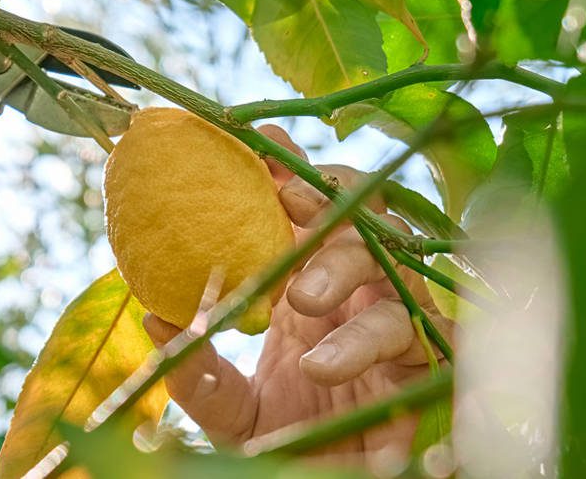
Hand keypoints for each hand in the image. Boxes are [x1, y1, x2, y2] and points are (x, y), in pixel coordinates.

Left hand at [143, 125, 450, 466]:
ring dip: (348, 280)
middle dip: (328, 204)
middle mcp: (361, 297)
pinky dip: (376, 349)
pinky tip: (323, 369)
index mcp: (314, 286)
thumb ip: (198, 370)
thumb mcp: (229, 409)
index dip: (290, 170)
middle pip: (363, 224)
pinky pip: (424, 346)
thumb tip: (157, 318)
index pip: (311, 210)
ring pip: (398, 279)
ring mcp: (397, 329)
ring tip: (302, 311)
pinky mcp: (428, 374)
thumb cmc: (285, 443)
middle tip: (284, 205)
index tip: (256, 142)